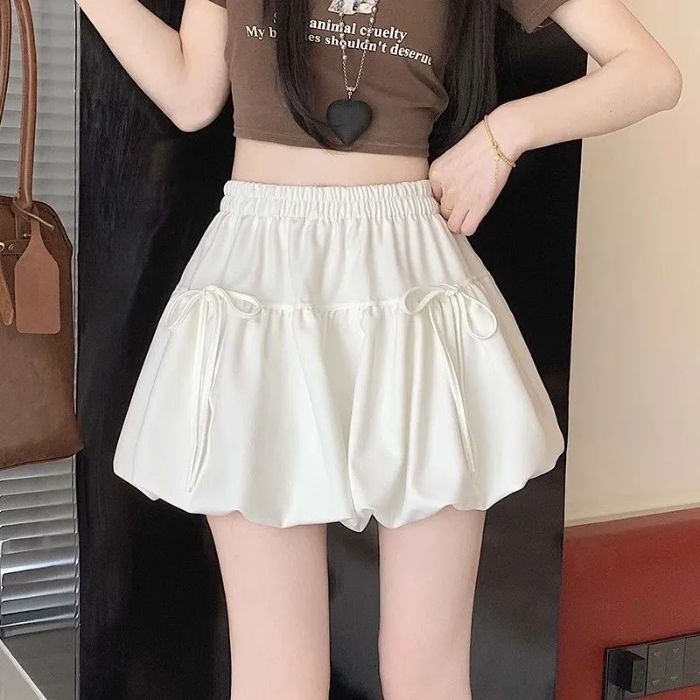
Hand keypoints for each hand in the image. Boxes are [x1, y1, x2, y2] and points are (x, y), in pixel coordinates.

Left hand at [428, 104, 523, 235]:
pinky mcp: (478, 206)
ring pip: (453, 225)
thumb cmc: (479, 144)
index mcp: (435, 175)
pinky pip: (467, 228)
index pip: (432, 199)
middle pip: (442, 213)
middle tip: (461, 207)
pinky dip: (469, 227)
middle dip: (450, 213)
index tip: (450, 201)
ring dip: (459, 222)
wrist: (498, 139)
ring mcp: (461, 199)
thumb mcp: (450, 158)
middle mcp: (446, 189)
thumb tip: (445, 196)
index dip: (443, 201)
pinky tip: (473, 218)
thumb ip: (443, 177)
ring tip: (467, 215)